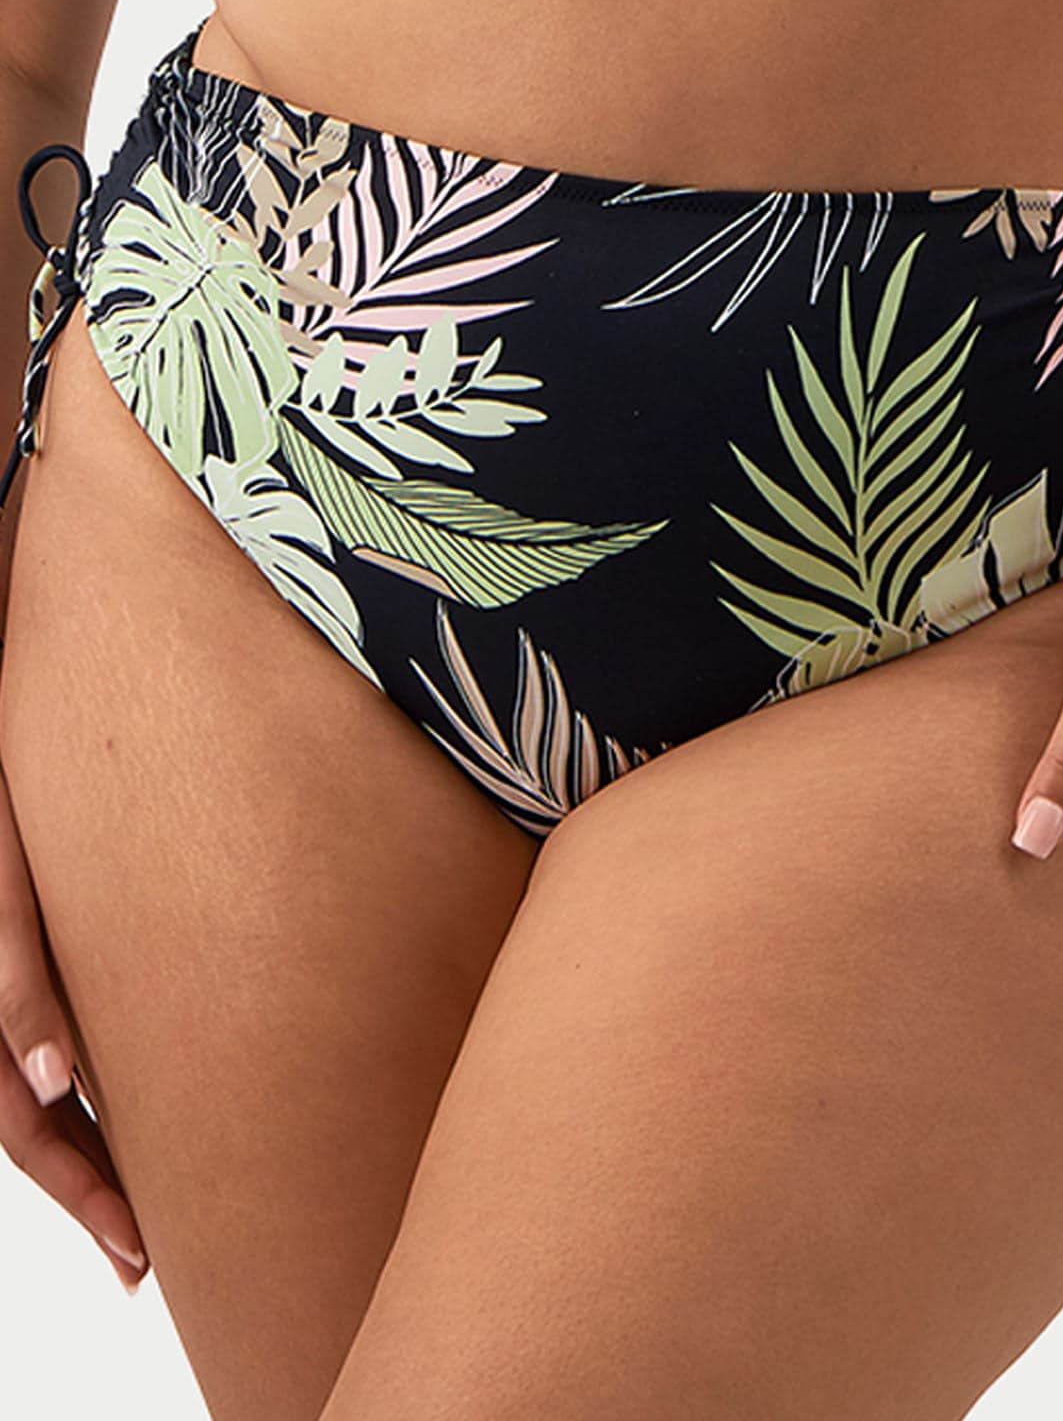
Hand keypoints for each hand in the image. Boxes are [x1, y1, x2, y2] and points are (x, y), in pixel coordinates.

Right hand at [0, 759, 148, 1292]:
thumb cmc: (10, 804)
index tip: (138, 1251)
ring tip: (141, 1218)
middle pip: (32, 1126)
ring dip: (85, 1157)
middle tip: (144, 1261)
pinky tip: (119, 1115)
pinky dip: (79, 1089)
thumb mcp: (6, 895)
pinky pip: (43, 1035)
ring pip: (35, 1094)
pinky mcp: (28, 947)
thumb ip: (14, 976)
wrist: (13, 705)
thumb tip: (46, 1080)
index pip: (26, 1125)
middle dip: (87, 1196)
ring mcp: (5, 978)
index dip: (80, 1193)